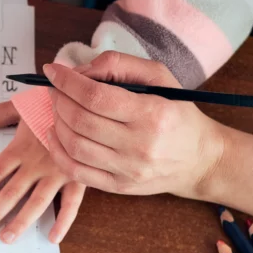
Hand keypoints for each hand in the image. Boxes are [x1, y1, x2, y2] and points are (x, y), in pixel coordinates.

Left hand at [0, 102, 85, 242]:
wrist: (86, 101)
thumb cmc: (53, 101)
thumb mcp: (22, 104)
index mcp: (22, 147)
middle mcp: (37, 164)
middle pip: (11, 193)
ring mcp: (58, 172)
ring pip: (36, 203)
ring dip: (21, 222)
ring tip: (6, 239)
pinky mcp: (78, 177)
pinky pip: (70, 204)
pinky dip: (63, 222)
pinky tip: (53, 237)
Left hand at [45, 51, 225, 198]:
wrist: (200, 160)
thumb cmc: (178, 113)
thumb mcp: (161, 77)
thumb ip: (120, 65)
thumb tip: (79, 71)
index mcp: (152, 114)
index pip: (95, 97)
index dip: (67, 82)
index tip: (53, 71)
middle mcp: (140, 145)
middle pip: (80, 120)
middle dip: (59, 99)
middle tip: (55, 89)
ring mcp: (128, 170)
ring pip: (74, 145)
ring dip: (56, 122)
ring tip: (58, 108)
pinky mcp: (119, 186)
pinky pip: (76, 172)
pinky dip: (58, 151)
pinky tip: (56, 134)